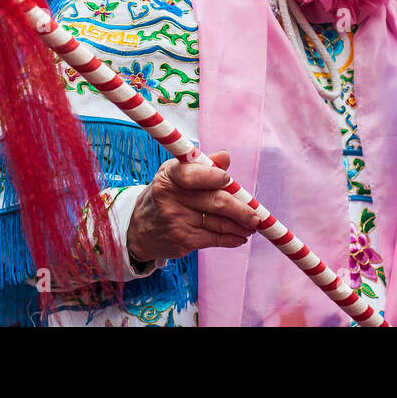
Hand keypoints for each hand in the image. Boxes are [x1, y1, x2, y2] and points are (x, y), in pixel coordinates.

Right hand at [125, 149, 258, 263]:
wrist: (140, 228)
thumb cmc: (166, 195)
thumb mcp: (177, 175)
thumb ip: (203, 166)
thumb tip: (225, 156)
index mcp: (169, 176)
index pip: (193, 174)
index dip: (213, 177)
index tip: (229, 180)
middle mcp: (170, 198)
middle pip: (214, 202)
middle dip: (241, 209)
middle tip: (256, 215)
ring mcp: (175, 221)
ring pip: (218, 223)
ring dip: (240, 226)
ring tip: (252, 225)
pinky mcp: (181, 241)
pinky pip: (214, 239)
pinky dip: (230, 239)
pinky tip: (239, 237)